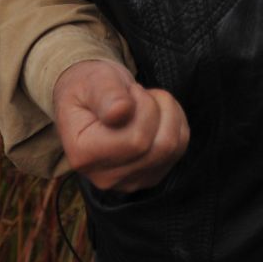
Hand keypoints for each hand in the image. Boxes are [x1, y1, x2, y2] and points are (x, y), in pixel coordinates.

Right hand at [52, 59, 190, 193]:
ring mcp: (128, 181)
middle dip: (158, 109)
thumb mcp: (94, 80)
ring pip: (173, 149)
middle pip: (160, 147)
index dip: (143, 106)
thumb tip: (120, 112)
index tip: (128, 91)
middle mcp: (104, 177)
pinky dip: (174, 124)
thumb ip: (107, 94)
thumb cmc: (89, 87)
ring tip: (144, 102)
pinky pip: (179, 150)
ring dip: (168, 114)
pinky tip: (154, 114)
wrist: (88, 99)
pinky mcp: (147, 177)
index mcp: (83, 155)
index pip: (136, 140)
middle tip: (137, 94)